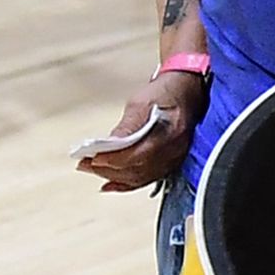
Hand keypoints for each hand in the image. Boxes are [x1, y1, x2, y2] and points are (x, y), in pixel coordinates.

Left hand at [74, 68, 204, 190]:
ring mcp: (173, 159)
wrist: (186, 91)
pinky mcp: (170, 162)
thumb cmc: (166, 93)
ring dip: (115, 177)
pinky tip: (112, 183)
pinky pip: (147, 179)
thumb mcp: (141, 103)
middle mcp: (173, 151)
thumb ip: (126, 127)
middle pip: (137, 170)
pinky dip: (127, 183)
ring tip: (95, 170)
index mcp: (168, 134)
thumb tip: (110, 145)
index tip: (93, 158)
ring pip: (141, 177)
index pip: (137, 156)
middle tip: (87, 164)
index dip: (113, 160)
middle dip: (109, 169)